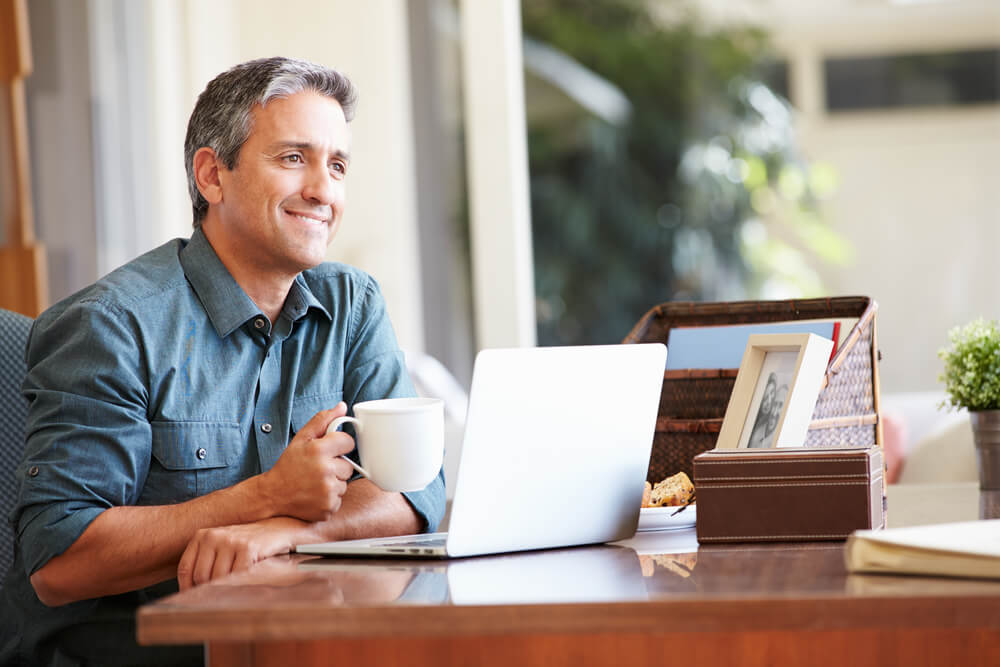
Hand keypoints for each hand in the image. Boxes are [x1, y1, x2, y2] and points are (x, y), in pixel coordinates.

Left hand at [176, 517, 309, 589]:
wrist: (278, 529)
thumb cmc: (248, 544)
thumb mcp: (222, 548)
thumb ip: (206, 564)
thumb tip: (189, 593)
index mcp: (202, 536)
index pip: (186, 568)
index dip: (188, 587)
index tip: (196, 597)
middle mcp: (213, 536)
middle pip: (201, 576)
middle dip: (210, 589)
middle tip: (221, 595)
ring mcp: (231, 541)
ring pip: (218, 579)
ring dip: (227, 588)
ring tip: (237, 587)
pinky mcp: (247, 548)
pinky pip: (237, 576)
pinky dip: (241, 583)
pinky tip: (247, 580)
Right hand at [258, 402, 357, 521]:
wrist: (273, 495)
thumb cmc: (288, 465)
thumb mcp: (301, 439)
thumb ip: (322, 421)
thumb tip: (342, 407)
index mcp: (319, 450)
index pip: (348, 442)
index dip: (340, 446)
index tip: (330, 451)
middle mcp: (325, 471)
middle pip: (349, 466)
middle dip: (337, 466)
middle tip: (318, 468)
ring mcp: (327, 491)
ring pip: (344, 483)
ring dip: (334, 482)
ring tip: (315, 482)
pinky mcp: (328, 508)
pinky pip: (339, 499)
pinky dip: (330, 497)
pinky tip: (315, 494)